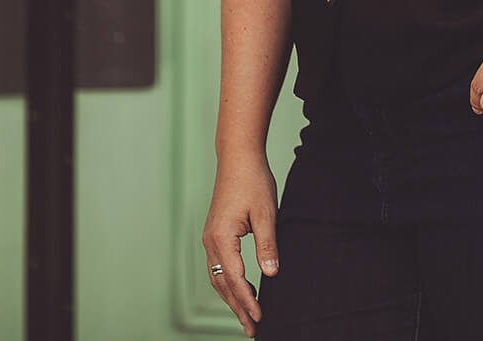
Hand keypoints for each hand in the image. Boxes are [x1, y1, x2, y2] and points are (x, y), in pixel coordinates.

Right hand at [201, 153, 280, 336]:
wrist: (238, 158)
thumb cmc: (253, 181)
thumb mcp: (267, 213)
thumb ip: (267, 246)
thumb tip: (271, 274)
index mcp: (222, 238)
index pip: (235, 279)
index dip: (248, 301)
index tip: (260, 318)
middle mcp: (211, 242)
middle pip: (223, 285)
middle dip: (238, 308)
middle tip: (253, 329)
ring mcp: (210, 238)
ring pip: (218, 278)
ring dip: (232, 298)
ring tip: (248, 316)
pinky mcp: (215, 234)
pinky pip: (219, 267)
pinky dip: (229, 283)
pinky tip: (242, 289)